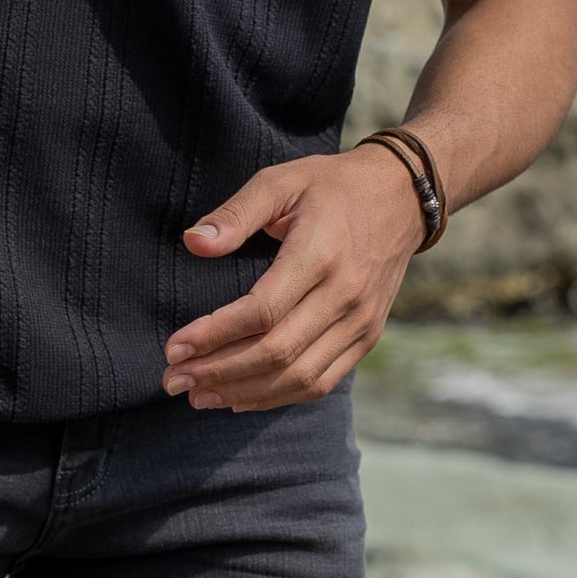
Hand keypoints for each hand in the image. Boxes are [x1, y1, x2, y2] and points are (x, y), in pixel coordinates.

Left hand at [163, 145, 426, 411]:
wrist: (403, 196)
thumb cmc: (331, 186)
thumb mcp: (281, 180)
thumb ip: (237, 212)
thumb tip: (194, 243)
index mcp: (320, 253)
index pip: (262, 311)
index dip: (215, 335)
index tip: (174, 346)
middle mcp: (345, 294)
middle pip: (277, 351)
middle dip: (219, 371)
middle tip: (174, 378)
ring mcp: (361, 321)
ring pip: (298, 376)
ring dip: (243, 392)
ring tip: (198, 395)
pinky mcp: (367, 337)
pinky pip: (321, 382)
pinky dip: (278, 397)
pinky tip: (240, 397)